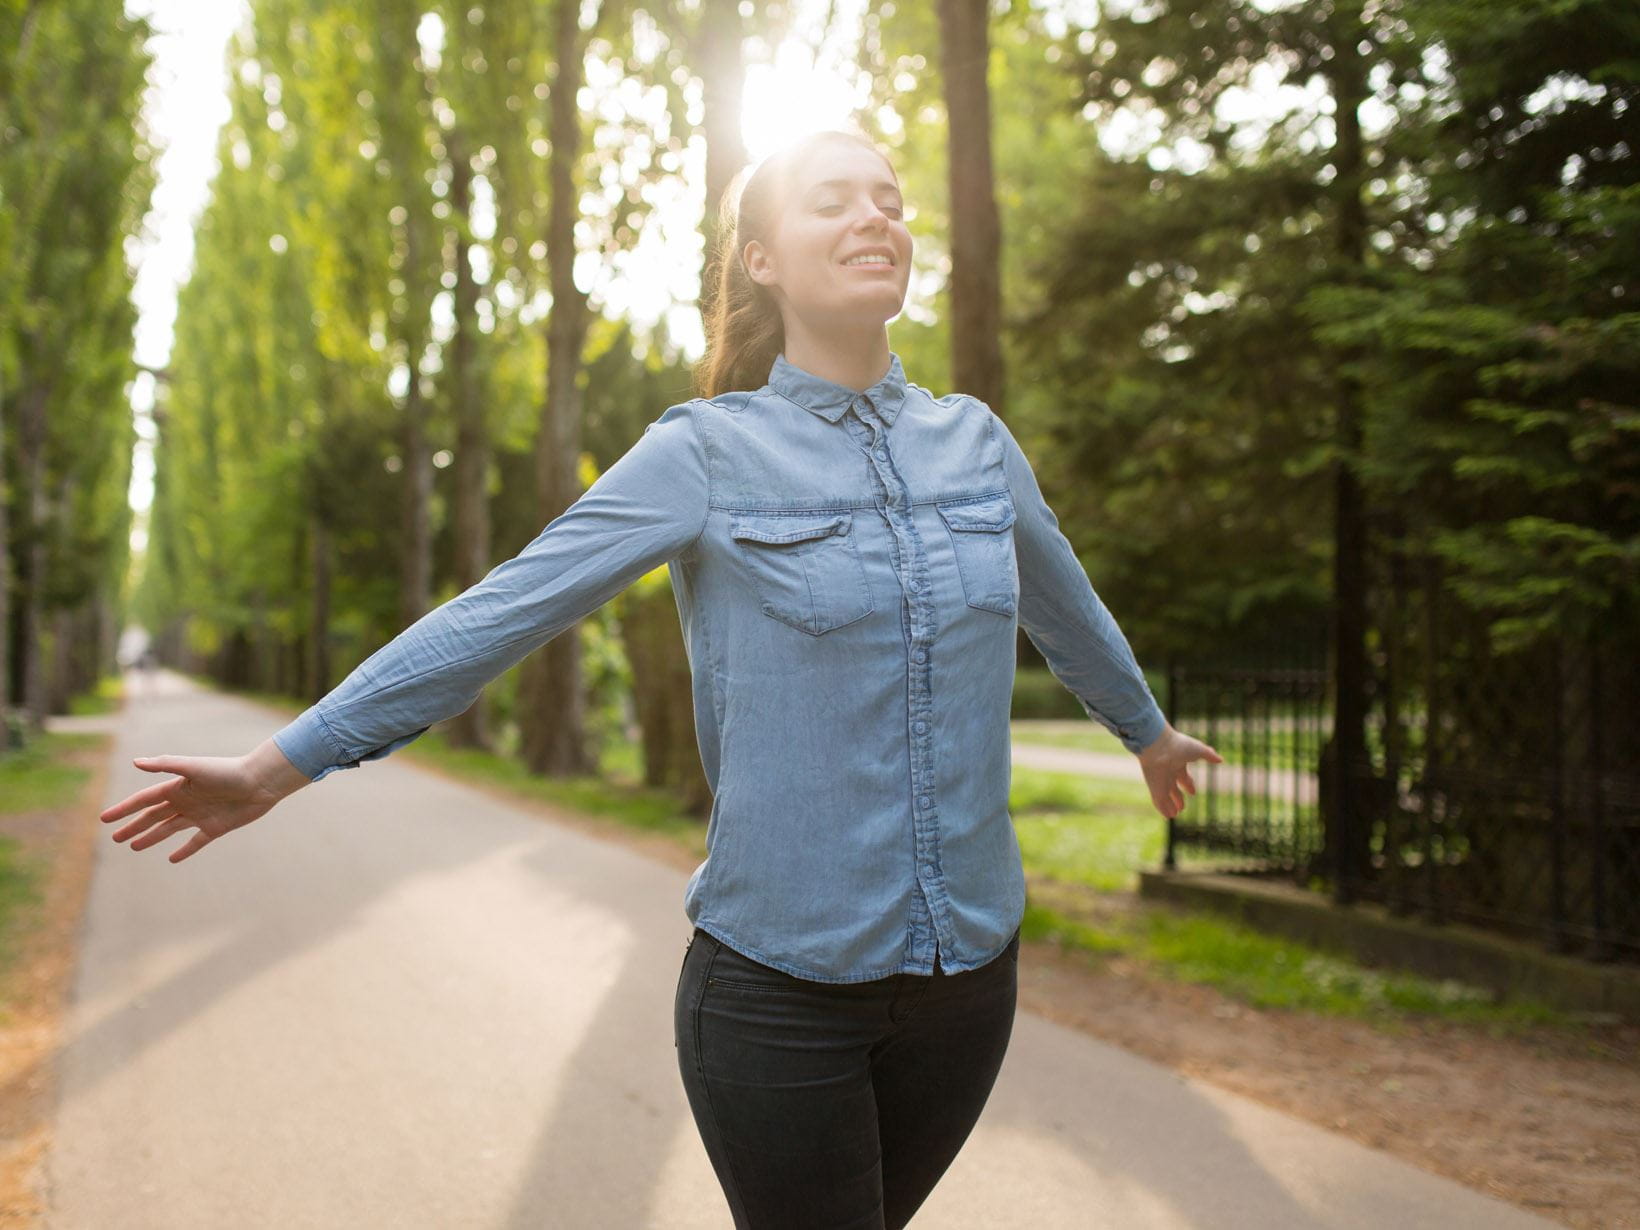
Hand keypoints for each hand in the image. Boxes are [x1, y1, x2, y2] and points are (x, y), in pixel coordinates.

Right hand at [99, 737, 311, 862]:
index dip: (124, 809)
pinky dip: (184, 850)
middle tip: (115, 838)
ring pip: (169, 829)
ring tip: (134, 847)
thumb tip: (135, 762)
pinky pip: (195, 842)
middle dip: (133, 826)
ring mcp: (200, 815)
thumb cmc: (228, 771)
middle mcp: (186, 801)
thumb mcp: (194, 768)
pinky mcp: (215, 828)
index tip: (104, 819)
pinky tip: (172, 858)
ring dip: (151, 837)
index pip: (144, 801)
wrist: (260, 782)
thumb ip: (166, 765)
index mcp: (178, 787)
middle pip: (153, 817)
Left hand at [1135, 723, 1222, 818]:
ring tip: (1175, 814)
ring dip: (1171, 806)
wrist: (1158, 746)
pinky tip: (1169, 816)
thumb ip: (1209, 755)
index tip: (1192, 792)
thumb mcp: (1199, 749)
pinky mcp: (1155, 789)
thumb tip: (1220, 760)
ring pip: (1166, 797)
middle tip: (1182, 807)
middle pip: (1173, 788)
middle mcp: (1168, 773)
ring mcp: (1161, 782)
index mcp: (1178, 763)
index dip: (1188, 784)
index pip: (1183, 777)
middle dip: (1178, 797)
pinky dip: (1163, 809)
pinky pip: (1159, 802)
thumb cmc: (1179, 745)